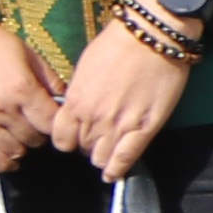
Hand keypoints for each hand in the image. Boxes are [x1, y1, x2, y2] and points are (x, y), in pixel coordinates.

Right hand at [0, 1, 67, 172]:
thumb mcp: (25, 51)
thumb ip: (47, 77)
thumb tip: (63, 97)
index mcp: (22, 89)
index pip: (51, 123)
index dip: (58, 124)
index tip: (55, 119)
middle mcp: (3, 110)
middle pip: (34, 139)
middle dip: (40, 134)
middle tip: (36, 125)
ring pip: (13, 151)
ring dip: (22, 147)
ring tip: (21, 137)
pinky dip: (0, 162)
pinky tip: (7, 159)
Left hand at [52, 20, 196, 179]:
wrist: (151, 37)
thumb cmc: (117, 45)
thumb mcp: (84, 69)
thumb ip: (78, 94)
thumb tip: (76, 109)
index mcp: (75, 102)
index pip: (61, 138)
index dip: (67, 140)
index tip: (74, 137)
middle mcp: (93, 118)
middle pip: (82, 148)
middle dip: (86, 145)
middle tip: (95, 139)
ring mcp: (119, 124)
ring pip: (101, 157)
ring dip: (101, 156)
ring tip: (106, 152)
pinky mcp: (145, 127)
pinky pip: (126, 158)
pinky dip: (118, 170)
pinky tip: (114, 175)